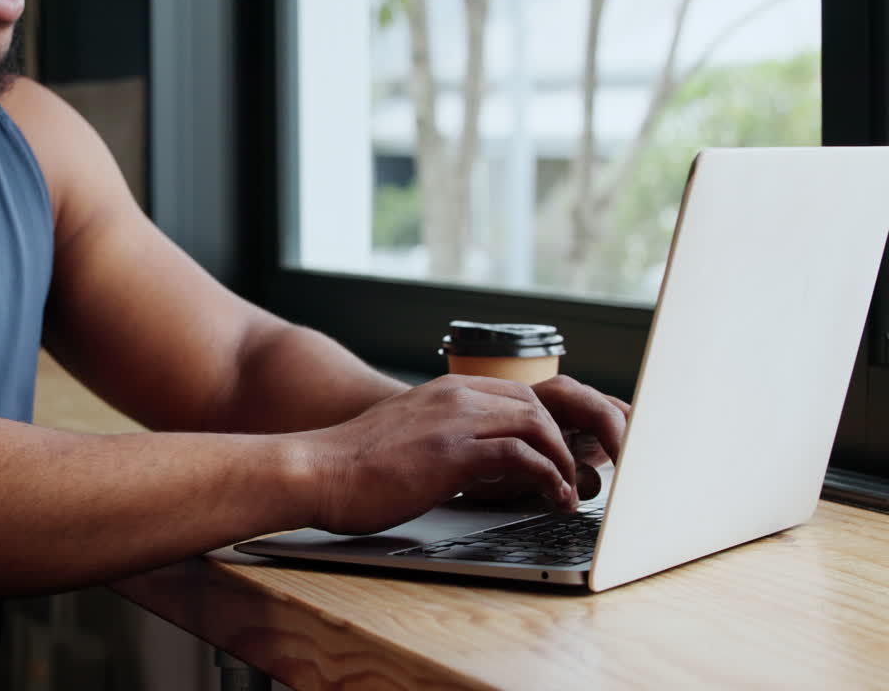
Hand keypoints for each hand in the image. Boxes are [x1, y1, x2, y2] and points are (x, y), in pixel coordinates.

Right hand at [298, 374, 627, 535]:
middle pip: (535, 406)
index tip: (555, 454)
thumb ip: (436, 437)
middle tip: (573, 474)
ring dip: (562, 461)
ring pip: (537, 426)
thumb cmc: (350, 465)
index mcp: (443, 391)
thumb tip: (458, 463)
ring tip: (568, 492)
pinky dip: (548, 478)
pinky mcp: (454, 453)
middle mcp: (454, 396)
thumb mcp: (403, 436)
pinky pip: (522, 457)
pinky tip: (552, 497)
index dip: (544, 425)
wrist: (316, 470)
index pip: (515, 395)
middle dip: (563, 440)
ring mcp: (455, 421)